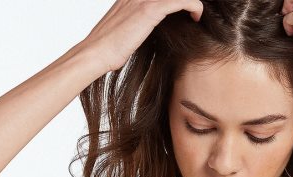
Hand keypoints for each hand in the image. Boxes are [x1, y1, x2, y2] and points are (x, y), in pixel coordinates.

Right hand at [81, 0, 203, 75]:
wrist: (96, 54)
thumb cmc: (106, 50)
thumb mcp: (122, 30)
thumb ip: (135, 24)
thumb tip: (142, 32)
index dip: (172, 2)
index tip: (182, 8)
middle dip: (183, 0)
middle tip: (192, 10)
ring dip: (190, 2)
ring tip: (196, 13)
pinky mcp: (151, 10)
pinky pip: (182, 1)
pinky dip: (194, 6)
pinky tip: (196, 17)